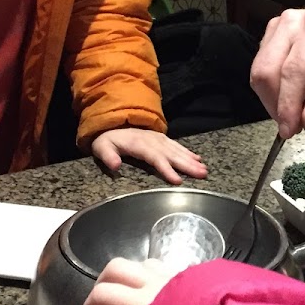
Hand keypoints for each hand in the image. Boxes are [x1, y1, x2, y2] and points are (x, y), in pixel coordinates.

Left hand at [91, 127, 207, 184]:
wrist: (112, 124)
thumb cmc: (107, 140)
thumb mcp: (101, 147)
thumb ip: (108, 156)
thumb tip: (114, 166)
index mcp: (138, 144)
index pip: (155, 158)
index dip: (166, 169)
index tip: (178, 180)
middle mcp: (152, 140)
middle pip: (171, 154)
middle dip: (187, 165)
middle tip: (202, 174)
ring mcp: (158, 139)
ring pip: (177, 150)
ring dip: (191, 160)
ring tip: (204, 170)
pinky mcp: (162, 139)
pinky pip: (177, 146)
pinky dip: (188, 152)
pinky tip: (198, 159)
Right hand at [250, 6, 304, 138]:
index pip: (293, 72)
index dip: (287, 105)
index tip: (289, 130)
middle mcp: (292, 23)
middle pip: (267, 71)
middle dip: (275, 105)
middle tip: (292, 125)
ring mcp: (278, 25)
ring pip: (259, 70)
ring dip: (271, 98)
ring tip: (292, 110)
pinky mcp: (271, 31)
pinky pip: (260, 65)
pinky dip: (271, 86)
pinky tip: (290, 92)